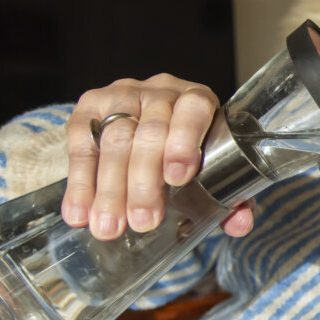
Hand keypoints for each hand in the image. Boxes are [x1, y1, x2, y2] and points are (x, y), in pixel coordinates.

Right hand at [62, 73, 253, 239]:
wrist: (143, 126)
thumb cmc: (186, 154)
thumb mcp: (211, 171)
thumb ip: (232, 199)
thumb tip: (240, 225)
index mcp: (197, 100)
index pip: (193, 109)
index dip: (185, 141)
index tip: (178, 178)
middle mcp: (160, 91)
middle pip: (150, 132)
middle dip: (144, 181)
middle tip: (142, 222)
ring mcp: (122, 95)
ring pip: (115, 139)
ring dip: (111, 188)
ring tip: (109, 227)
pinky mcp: (89, 107)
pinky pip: (82, 143)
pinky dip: (81, 183)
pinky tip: (79, 212)